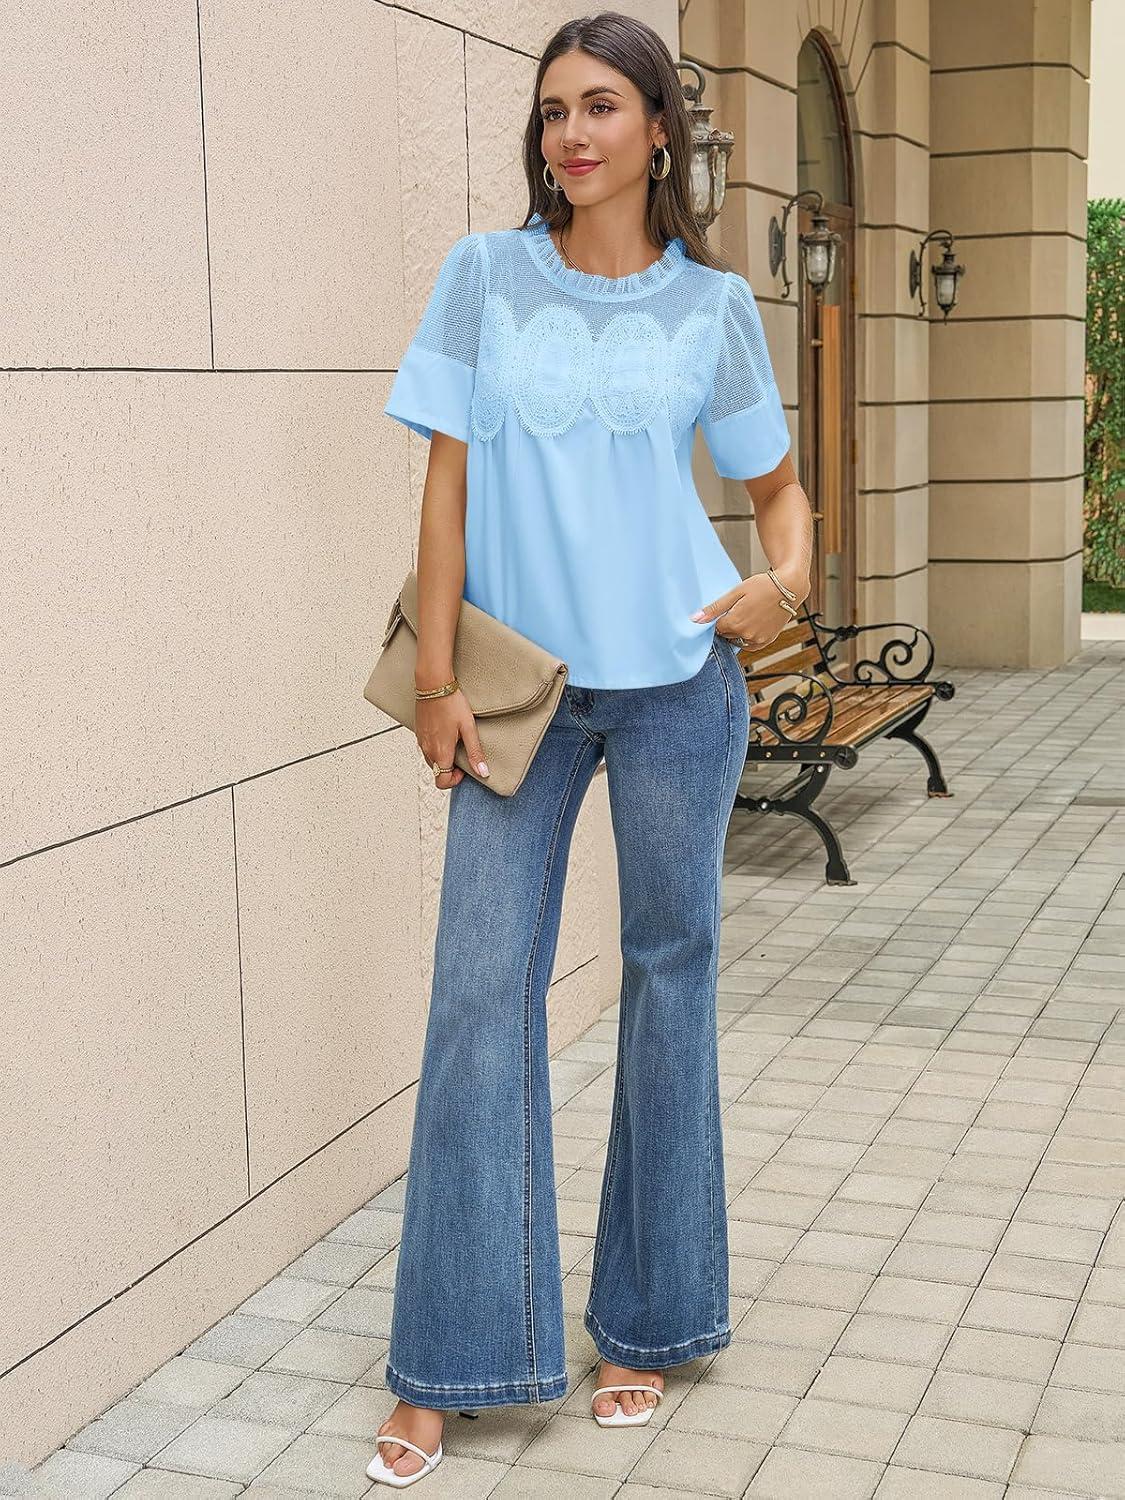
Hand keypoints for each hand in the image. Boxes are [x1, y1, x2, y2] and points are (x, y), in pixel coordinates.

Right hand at [415, 690, 489, 791]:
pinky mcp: (418, 733)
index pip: (442, 782)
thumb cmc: (450, 703)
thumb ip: (474, 752)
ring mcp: (421, 742)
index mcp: (440, 752)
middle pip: (437, 772)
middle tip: (462, 752)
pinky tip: (445, 733)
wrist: (433, 685)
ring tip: (454, 741)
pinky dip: (436, 748)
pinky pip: (427, 749)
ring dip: (443, 758)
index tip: (464, 769)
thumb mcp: (468, 728)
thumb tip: (482, 772)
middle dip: (450, 768)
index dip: (455, 780)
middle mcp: (427, 750)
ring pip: (432, 761)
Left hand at [691, 571, 808, 649]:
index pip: (716, 627)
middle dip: (729, 624)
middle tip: (739, 609)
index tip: (728, 608)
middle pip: (727, 634)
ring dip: (738, 631)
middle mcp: (746, 634)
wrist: (789, 588)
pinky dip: (748, 637)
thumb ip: (715, 608)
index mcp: (735, 623)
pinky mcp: (767, 641)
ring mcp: (758, 639)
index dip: (720, 617)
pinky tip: (753, 623)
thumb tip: (695, 619)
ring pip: (738, 640)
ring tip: (748, 614)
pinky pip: (750, 645)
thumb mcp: (735, 592)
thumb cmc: (763, 586)